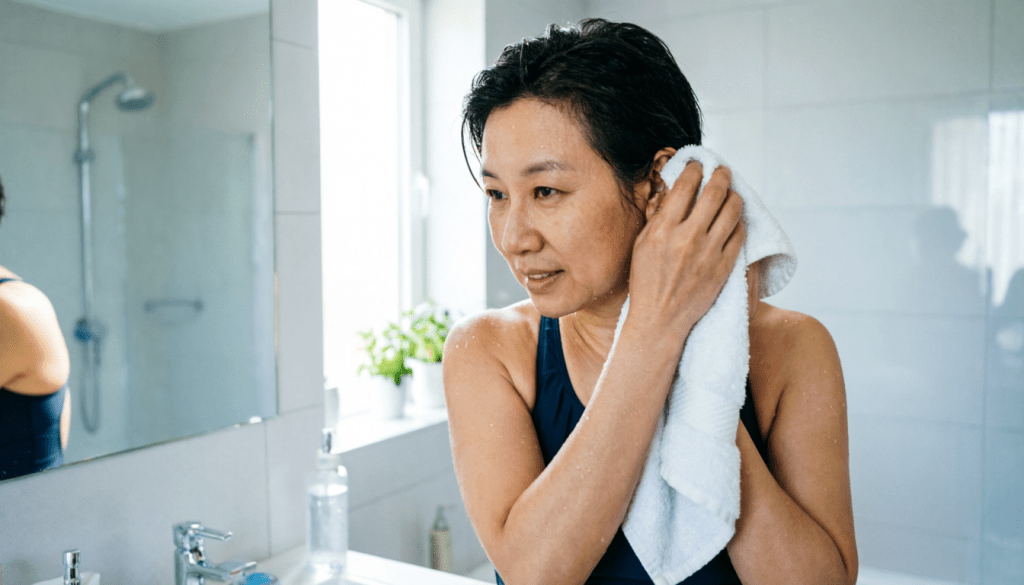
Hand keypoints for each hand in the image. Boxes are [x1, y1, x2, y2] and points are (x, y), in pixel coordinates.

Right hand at [628, 161, 745, 336]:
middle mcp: (688, 238)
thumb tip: (674, 192)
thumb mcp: (642, 245)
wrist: (660, 319)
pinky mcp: (725, 267)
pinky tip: (733, 221)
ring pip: (732, 210)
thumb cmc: (647, 283)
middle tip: (722, 171)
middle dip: (721, 175)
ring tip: (731, 193)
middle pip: (714, 192)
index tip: (698, 166)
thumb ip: (659, 218)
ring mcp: (710, 252)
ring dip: (734, 196)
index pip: (686, 186)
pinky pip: (740, 234)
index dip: (695, 170)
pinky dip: (738, 223)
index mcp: (664, 230)